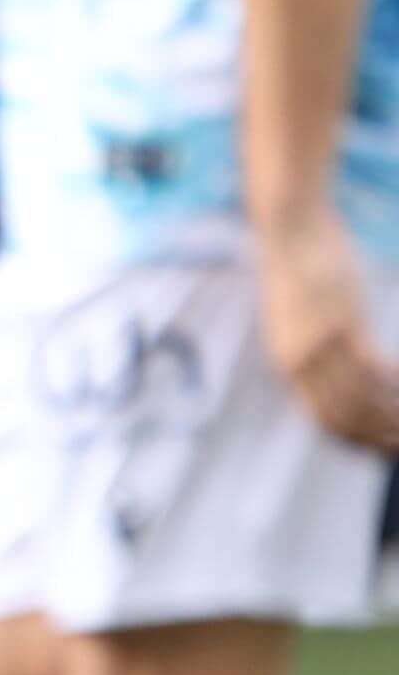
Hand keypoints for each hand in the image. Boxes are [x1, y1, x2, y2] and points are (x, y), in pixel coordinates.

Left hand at [257, 209, 398, 450]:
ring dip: (396, 415)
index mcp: (287, 363)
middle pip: (345, 418)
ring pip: (363, 400)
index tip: (385, 448)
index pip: (323, 420)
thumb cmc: (300, 268)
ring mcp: (317, 345)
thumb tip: (339, 369)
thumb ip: (315, 348)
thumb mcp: (299, 319)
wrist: (290, 227)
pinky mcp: (340, 325)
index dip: (358, 440)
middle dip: (382, 435)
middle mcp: (297, 362)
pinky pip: (375, 369)